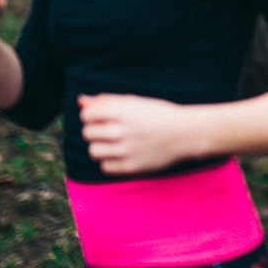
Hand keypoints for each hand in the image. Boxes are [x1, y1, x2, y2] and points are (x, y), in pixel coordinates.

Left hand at [79, 94, 193, 174]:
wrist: (186, 133)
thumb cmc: (159, 114)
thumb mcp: (134, 102)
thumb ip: (106, 100)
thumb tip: (81, 100)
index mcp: (121, 110)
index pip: (86, 115)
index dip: (92, 115)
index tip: (101, 117)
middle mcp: (121, 130)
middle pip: (88, 133)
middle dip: (96, 130)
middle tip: (110, 130)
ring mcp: (125, 150)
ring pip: (93, 151)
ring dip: (101, 146)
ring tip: (114, 143)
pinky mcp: (130, 166)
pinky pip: (105, 166)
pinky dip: (110, 161)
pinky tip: (121, 154)